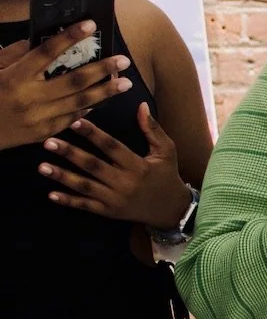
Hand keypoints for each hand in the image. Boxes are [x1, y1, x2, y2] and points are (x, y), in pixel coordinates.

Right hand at [0, 25, 131, 151]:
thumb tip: (40, 39)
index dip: (69, 37)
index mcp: (15, 76)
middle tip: (123, 60)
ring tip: (125, 84)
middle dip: (102, 70)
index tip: (90, 25)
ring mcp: (37, 118)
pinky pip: (71, 120)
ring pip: (78, 104)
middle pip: (73, 81)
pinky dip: (87, 110)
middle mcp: (29, 97)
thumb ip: (15, 53)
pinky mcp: (42, 133)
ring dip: (104, 93)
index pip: (47, 52)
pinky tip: (101, 101)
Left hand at [38, 99, 193, 226]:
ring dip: (63, 176)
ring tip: (42, 167)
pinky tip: (51, 194)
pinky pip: (86, 206)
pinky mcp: (109, 212)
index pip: (112, 147)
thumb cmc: (167, 175)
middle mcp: (125, 183)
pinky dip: (69, 201)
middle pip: (93, 166)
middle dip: (70, 153)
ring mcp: (115, 200)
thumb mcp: (167, 151)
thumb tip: (142, 106)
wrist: (171, 210)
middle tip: (49, 142)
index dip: (93, 134)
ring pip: (85, 187)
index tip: (75, 122)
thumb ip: (152, 129)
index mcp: (138, 166)